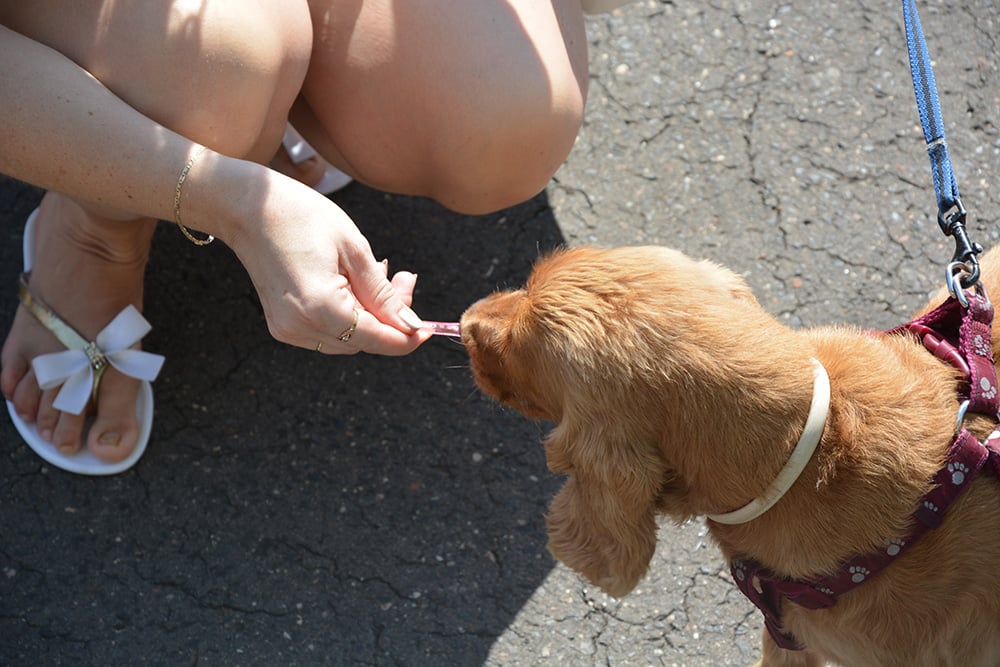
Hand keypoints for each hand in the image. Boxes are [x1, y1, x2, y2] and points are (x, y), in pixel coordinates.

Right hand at [226, 173, 431, 355]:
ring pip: (347, 340)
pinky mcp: (282, 324)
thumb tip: (410, 325)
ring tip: (379, 273)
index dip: (408, 337)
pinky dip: (348, 315)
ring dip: (370, 315)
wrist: (247, 207)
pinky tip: (353, 283)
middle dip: (391, 318)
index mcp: (320, 307)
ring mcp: (287, 329)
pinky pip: (327, 332)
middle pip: (364, 341)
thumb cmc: (301, 216)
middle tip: (404, 278)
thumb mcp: (354, 248)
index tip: (430, 328)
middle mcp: (300, 327)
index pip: (377, 340)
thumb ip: (383, 294)